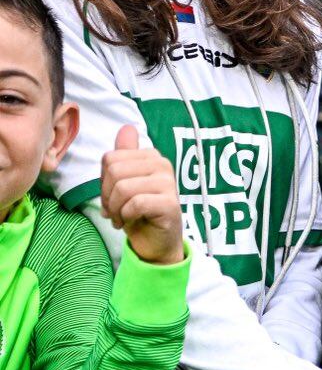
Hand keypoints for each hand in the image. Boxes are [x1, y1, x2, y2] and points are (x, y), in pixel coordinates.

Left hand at [101, 125, 182, 264]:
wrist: (156, 241)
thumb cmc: (138, 212)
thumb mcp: (126, 182)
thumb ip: (125, 156)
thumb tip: (127, 128)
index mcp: (151, 157)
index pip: (110, 158)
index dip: (103, 181)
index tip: (112, 197)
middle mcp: (163, 165)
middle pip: (114, 171)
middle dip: (108, 196)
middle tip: (115, 210)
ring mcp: (169, 183)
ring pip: (123, 187)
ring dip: (116, 208)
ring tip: (122, 217)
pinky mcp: (170, 203)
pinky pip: (136, 203)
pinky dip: (127, 216)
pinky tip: (131, 221)